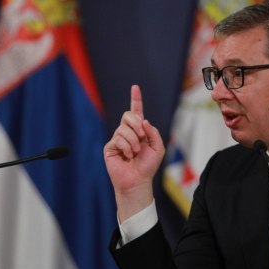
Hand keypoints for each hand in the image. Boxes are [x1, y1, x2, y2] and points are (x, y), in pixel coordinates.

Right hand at [104, 85, 164, 221]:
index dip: (136, 99)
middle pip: (128, 115)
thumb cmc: (148, 165)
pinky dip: (127, 147)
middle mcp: (127, 132)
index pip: (136, 111)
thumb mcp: (158, 147)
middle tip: (142, 136)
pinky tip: (128, 156)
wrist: (138, 181)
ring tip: (135, 152)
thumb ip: (153, 132)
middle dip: (137, 124)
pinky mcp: (110, 147)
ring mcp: (117, 138)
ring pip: (124, 128)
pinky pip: (118, 139)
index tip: (135, 87)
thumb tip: (143, 121)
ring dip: (133, 140)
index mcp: (139, 130)